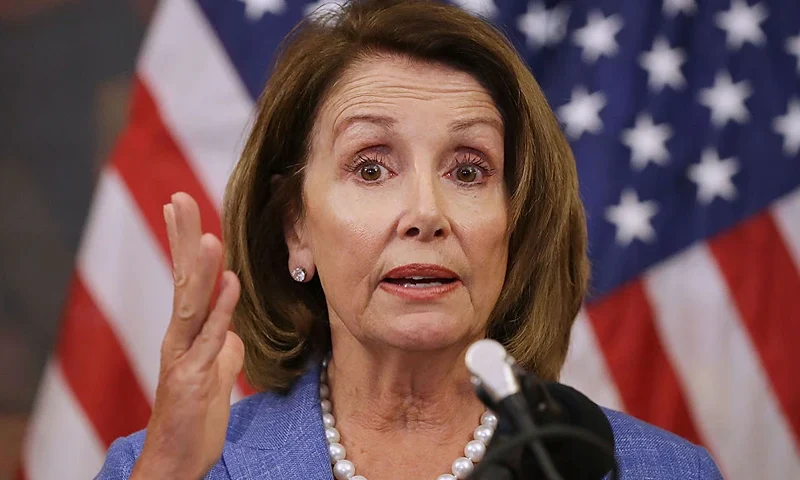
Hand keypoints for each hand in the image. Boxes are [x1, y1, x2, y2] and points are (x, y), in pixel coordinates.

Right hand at [131, 192, 244, 479]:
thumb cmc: (195, 415)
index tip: (181, 204)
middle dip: (182, 237)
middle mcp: (179, 336)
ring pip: (191, 303)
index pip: (184, 276)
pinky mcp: (193, 377)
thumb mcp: (215, 372)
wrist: (178, 458)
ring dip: (201, 267)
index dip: (182, 240)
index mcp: (185, 331)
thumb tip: (232, 331)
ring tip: (208, 234)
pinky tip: (231, 282)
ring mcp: (184, 355)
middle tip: (180, 198)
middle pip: (181, 278)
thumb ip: (222, 345)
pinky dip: (221, 308)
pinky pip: (210, 338)